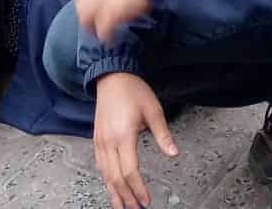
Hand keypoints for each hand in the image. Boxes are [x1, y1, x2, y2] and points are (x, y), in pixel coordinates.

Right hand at [92, 73, 177, 208]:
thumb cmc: (133, 91)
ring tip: (122, 206)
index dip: (138, 189)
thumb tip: (174, 153)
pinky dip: (106, 179)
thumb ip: (163, 135)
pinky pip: (100, 165)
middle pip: (116, 178)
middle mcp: (109, 142)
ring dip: (114, 192)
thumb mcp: (154, 110)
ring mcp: (100, 141)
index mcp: (124, 136)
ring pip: (105, 174)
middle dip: (126, 197)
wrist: (111, 76)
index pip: (130, 171)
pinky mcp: (96, 139)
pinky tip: (111, 186)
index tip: (146, 201)